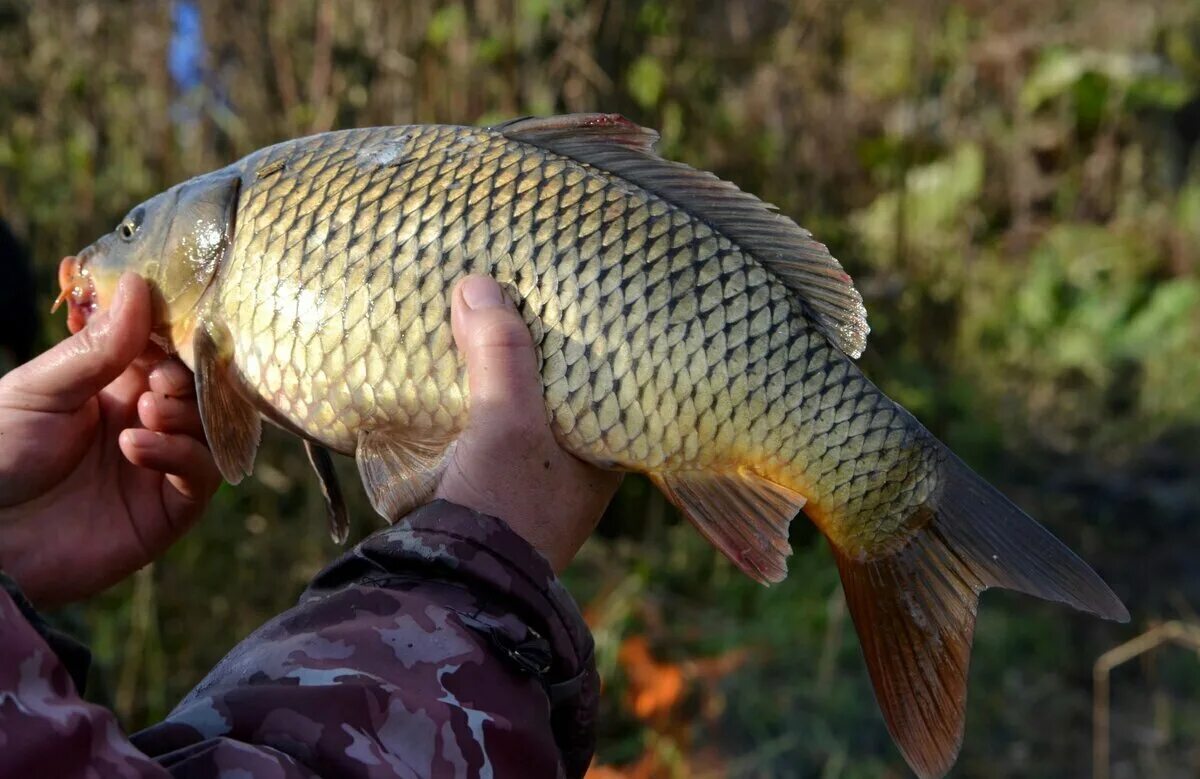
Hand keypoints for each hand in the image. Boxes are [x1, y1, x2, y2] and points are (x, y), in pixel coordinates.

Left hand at [0, 273, 220, 606]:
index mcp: (112, 383)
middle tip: (158, 379)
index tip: (178, 319)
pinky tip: (137, 447)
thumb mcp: (42, 391)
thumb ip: (98, 347)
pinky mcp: (170, 509)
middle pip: (200, 385)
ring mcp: (160, 464)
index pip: (166, 346)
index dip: (176, 332)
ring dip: (185, 412)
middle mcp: (144, 419)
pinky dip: (180, 454)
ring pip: (211, 426)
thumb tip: (143, 282)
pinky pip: (202, 473)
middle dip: (188, 375)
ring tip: (145, 413)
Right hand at [437, 276, 621, 571]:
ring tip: (475, 310)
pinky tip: (449, 360)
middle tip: (512, 287)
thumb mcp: (509, 424)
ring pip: (517, 399)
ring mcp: (529, 473)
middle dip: (532, 342)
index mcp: (604, 450)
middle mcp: (573, 462)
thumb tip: (480, 284)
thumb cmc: (504, 508)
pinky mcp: (485, 481)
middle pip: (557, 383)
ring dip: (494, 364)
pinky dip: (469, 390)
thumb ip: (501, 355)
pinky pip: (483, 419)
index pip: (606, 374)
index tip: (564, 290)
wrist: (449, 590)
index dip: (585, 333)